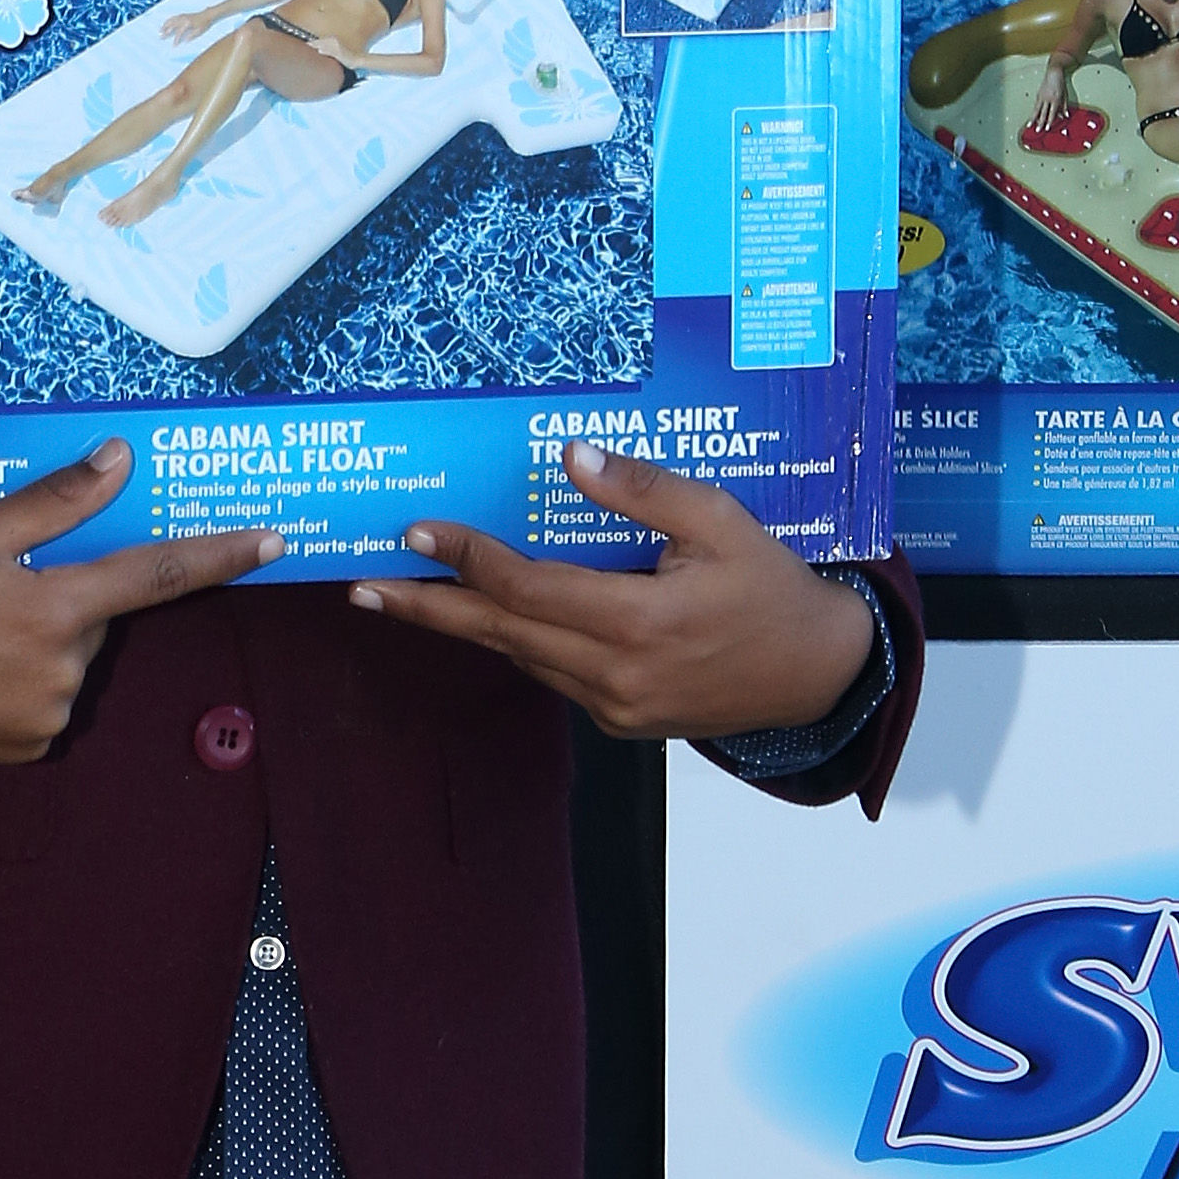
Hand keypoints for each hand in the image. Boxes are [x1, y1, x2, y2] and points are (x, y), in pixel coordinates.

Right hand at [0, 440, 276, 768]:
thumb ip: (53, 502)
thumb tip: (119, 460)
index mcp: (56, 609)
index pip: (156, 575)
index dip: (218, 555)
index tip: (272, 542)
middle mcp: (65, 671)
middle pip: (95, 616)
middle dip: (60, 595)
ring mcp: (48, 717)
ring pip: (69, 658)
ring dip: (35, 638)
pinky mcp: (26, 749)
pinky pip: (45, 700)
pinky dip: (17, 679)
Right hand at [164, 2, 215, 39]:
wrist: (207, 14)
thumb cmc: (204, 24)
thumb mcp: (199, 31)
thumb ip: (192, 36)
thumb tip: (185, 41)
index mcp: (187, 23)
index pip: (179, 32)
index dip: (176, 39)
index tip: (174, 45)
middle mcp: (183, 19)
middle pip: (172, 25)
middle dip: (166, 31)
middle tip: (161, 37)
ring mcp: (182, 16)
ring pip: (171, 20)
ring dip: (165, 25)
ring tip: (160, 31)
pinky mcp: (182, 15)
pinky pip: (173, 17)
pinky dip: (168, 21)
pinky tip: (165, 24)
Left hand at [349, 448, 874, 742]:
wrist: (816, 677)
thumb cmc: (773, 589)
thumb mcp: (724, 521)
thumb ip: (645, 490)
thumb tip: (572, 456)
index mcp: (639, 622)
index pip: (529, 587)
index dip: (468, 558)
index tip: (418, 532)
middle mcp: (616, 675)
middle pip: (501, 635)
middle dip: (427, 609)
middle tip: (363, 587)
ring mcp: (614, 707)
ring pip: (521, 658)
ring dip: (463, 626)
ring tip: (404, 595)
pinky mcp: (619, 723)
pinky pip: (552, 675)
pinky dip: (518, 642)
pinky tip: (489, 616)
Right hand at [1025, 74, 1071, 138]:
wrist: (1054, 72)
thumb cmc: (1060, 83)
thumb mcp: (1065, 95)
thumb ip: (1064, 106)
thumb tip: (1065, 116)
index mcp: (1055, 99)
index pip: (1052, 113)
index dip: (1049, 121)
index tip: (1047, 128)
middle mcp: (1047, 98)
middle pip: (1043, 113)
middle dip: (1040, 123)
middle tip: (1037, 130)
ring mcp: (1041, 96)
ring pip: (1036, 110)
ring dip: (1033, 118)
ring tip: (1029, 125)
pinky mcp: (1038, 94)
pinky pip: (1036, 105)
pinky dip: (1034, 112)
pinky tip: (1033, 117)